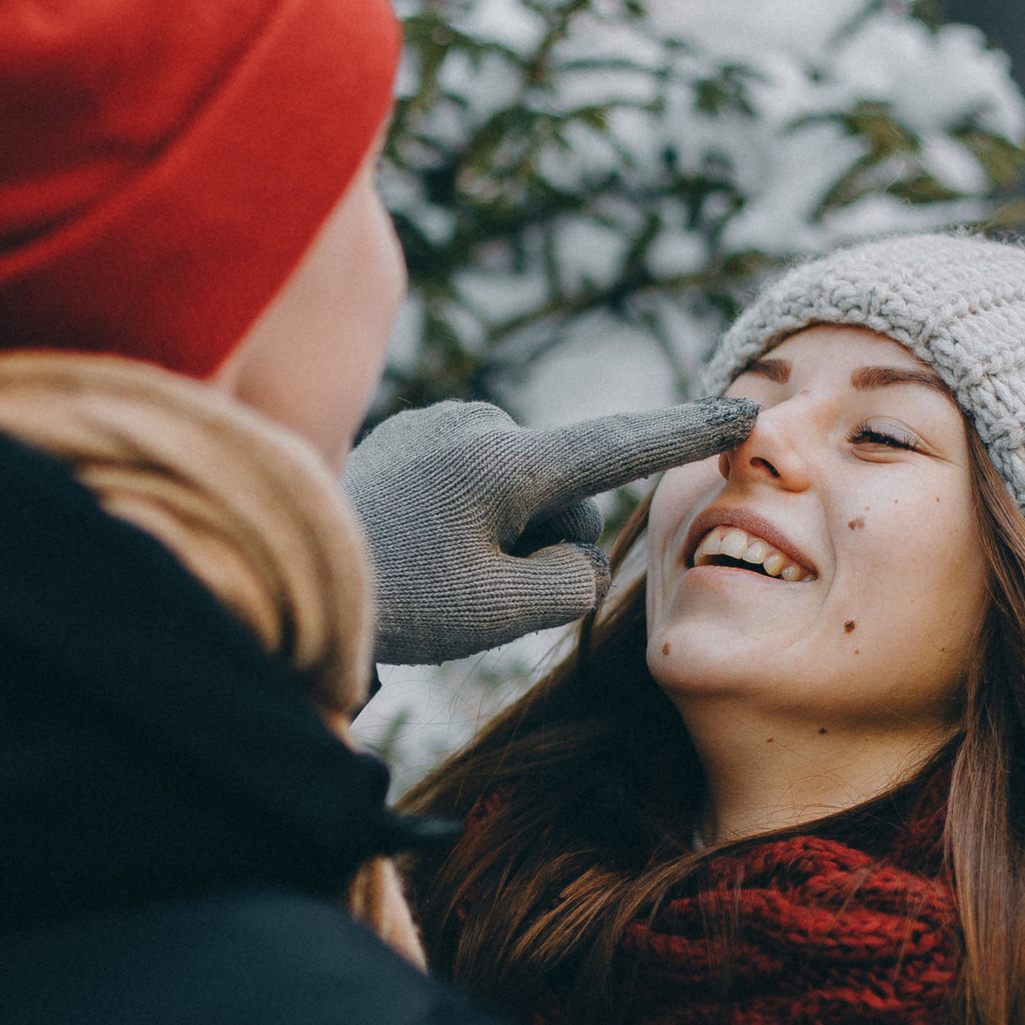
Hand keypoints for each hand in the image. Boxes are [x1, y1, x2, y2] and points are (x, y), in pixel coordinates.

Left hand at [342, 398, 758, 665]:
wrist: (282, 566)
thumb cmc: (390, 598)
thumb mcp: (498, 613)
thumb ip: (570, 583)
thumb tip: (575, 552)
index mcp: (506, 460)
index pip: (620, 445)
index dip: (687, 435)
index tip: (741, 411)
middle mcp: (478, 421)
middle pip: (564, 495)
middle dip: (541, 543)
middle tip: (466, 588)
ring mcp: (442, 419)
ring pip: (519, 489)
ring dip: (498, 533)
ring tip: (427, 565)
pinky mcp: (414, 430)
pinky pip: (475, 479)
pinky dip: (464, 517)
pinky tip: (410, 542)